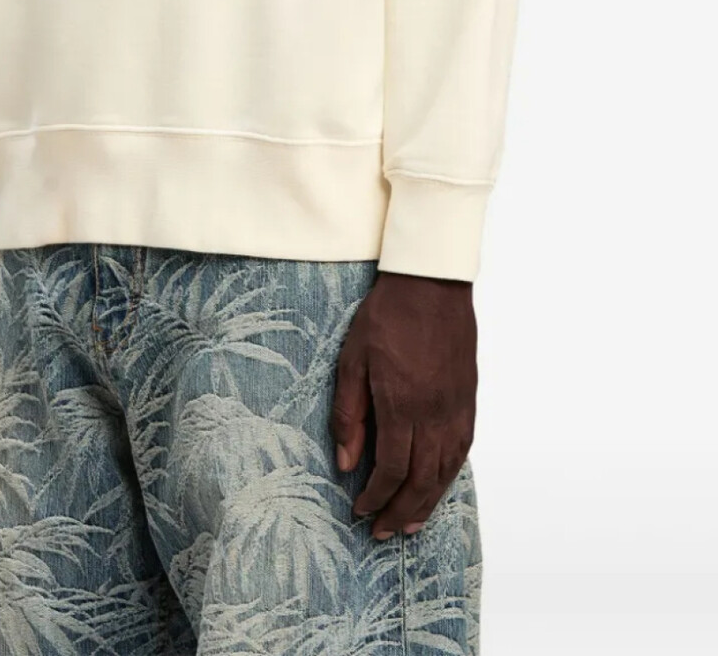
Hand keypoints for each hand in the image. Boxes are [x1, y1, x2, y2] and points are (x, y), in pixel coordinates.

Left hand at [331, 270, 476, 538]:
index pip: (391, 468)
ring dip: (428, 502)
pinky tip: (437, 485)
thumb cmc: (385, 316)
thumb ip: (350, 413)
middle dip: (400, 510)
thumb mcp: (353, 359)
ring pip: (445, 470)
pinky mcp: (468, 398)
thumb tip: (347, 462)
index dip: (376, 497)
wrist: (430, 283)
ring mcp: (456, 407)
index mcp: (402, 404)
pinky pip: (462, 449)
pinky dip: (448, 475)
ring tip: (410, 523)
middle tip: (383, 532)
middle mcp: (434, 413)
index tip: (360, 510)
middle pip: (421, 478)